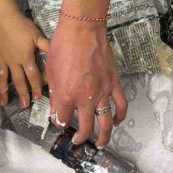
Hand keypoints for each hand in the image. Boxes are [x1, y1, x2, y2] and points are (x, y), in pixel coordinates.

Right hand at [0, 12, 49, 108]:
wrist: (2, 17)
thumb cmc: (22, 26)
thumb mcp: (37, 36)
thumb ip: (46, 47)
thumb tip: (57, 55)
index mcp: (25, 58)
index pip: (32, 76)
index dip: (35, 87)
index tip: (37, 98)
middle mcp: (14, 62)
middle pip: (18, 81)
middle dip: (22, 94)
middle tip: (24, 106)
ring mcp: (2, 59)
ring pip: (3, 78)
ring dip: (3, 91)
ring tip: (2, 103)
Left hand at [45, 19, 126, 147]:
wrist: (83, 29)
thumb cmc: (64, 46)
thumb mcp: (51, 70)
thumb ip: (55, 92)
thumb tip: (56, 105)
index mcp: (65, 95)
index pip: (61, 119)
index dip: (59, 123)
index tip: (59, 121)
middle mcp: (85, 97)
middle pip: (85, 128)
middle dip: (80, 137)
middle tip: (78, 140)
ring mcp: (102, 91)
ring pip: (105, 122)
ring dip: (104, 136)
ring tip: (101, 143)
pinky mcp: (113, 83)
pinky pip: (120, 104)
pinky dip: (120, 116)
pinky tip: (117, 122)